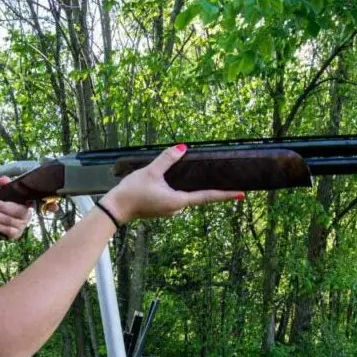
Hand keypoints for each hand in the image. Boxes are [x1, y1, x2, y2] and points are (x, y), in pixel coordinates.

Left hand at [0, 176, 34, 240]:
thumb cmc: (7, 204)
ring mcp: (22, 226)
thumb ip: (5, 185)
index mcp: (27, 203)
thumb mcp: (6, 193)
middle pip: (15, 211)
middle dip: (0, 208)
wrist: (3, 218)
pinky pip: (8, 231)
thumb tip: (3, 180)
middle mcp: (27, 215)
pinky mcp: (16, 234)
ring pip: (9, 221)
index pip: (22, 201)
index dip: (9, 201)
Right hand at [101, 144, 242, 222]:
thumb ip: (167, 159)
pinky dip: (184, 189)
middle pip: (199, 197)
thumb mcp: (150, 172)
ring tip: (208, 177)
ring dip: (195, 188)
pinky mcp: (162, 208)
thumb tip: (182, 147)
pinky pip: (178, 198)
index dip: (225, 195)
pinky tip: (183, 181)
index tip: (242, 194)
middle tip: (230, 182)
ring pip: (187, 196)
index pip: (207, 197)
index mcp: (178, 201)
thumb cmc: (132, 192)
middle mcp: (177, 208)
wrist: (115, 209)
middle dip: (212, 189)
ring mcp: (170, 210)